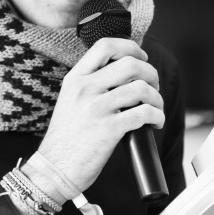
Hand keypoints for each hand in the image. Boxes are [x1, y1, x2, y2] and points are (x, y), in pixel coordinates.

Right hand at [37, 37, 163, 190]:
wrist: (55, 168)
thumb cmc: (65, 139)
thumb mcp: (69, 101)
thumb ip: (90, 85)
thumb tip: (125, 77)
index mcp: (75, 80)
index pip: (105, 46)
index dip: (131, 48)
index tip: (141, 58)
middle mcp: (85, 89)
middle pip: (131, 64)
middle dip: (151, 73)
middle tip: (153, 86)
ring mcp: (97, 108)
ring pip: (142, 88)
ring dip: (157, 97)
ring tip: (155, 108)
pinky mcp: (109, 128)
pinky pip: (145, 113)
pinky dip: (157, 116)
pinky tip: (155, 123)